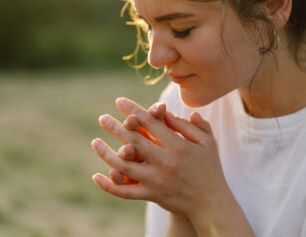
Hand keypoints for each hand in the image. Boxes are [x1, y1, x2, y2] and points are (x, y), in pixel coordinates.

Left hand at [91, 97, 229, 217]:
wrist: (211, 203)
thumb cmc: (210, 168)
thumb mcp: (208, 142)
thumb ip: (192, 124)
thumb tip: (170, 111)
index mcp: (178, 146)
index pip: (151, 123)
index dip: (133, 110)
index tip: (119, 102)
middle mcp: (165, 162)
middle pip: (134, 141)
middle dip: (115, 127)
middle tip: (102, 118)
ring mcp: (156, 180)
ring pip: (124, 166)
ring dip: (106, 153)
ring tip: (95, 141)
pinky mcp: (151, 195)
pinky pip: (125, 192)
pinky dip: (109, 185)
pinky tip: (96, 175)